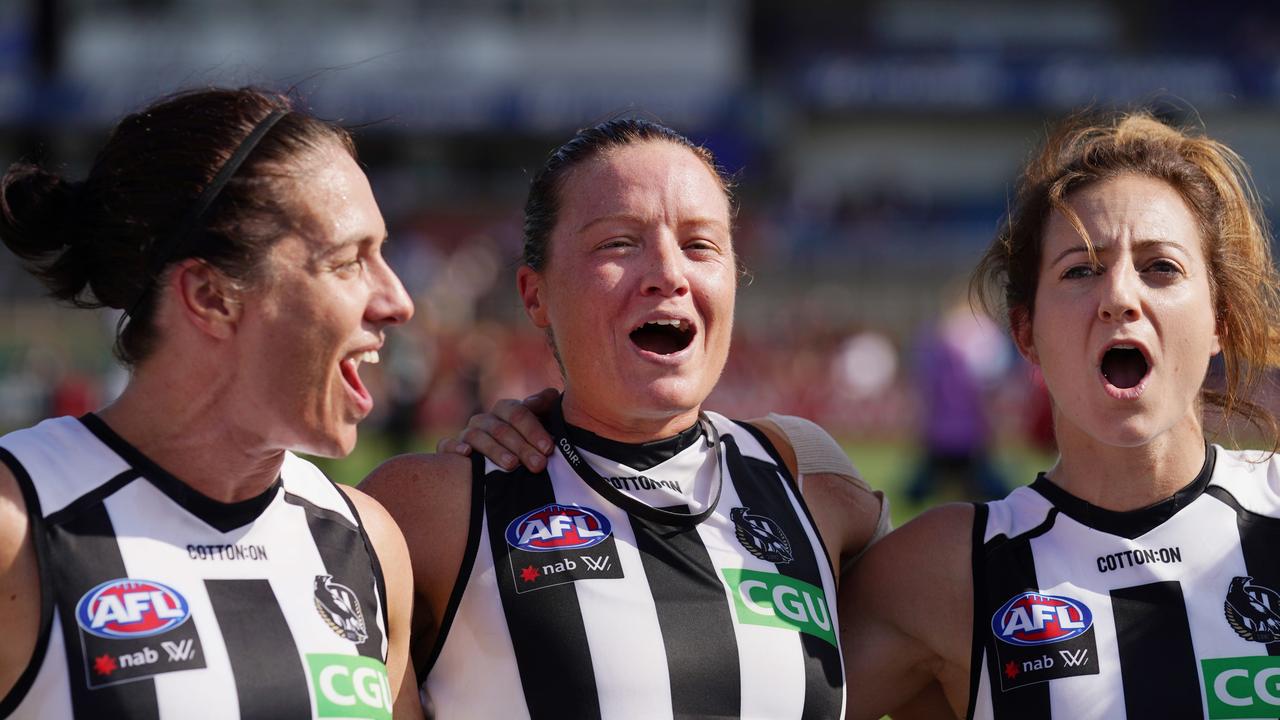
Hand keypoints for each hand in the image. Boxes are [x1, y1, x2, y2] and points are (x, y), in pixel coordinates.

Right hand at [436, 388, 560, 471]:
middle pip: (501, 429)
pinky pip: (447, 445)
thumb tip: (546, 397)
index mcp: (505, 409)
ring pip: (477, 437)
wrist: (504, 461)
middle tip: (538, 465)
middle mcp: (485, 419)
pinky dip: (454, 447)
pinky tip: (467, 454)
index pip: (518, 413)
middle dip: (522, 447)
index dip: (534, 430)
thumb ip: (545, 406)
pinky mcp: (450, 448)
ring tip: (512, 465)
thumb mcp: (541, 423)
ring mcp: (467, 433)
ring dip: (495, 450)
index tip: (548, 448)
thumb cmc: (527, 442)